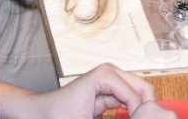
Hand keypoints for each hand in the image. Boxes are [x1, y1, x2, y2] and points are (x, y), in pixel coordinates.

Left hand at [0, 63, 170, 118]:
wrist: (41, 112)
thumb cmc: (57, 115)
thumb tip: (128, 117)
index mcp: (105, 75)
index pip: (136, 96)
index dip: (140, 115)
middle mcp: (111, 72)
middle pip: (144, 89)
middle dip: (146, 109)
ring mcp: (112, 80)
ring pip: (141, 94)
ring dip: (141, 110)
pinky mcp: (110, 92)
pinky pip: (131, 101)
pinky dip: (134, 112)